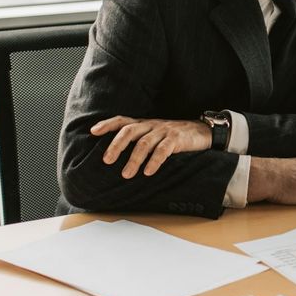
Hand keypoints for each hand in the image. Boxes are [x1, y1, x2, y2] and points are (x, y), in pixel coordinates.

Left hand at [92, 116, 211, 177]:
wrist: (202, 131)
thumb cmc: (174, 136)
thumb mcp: (155, 134)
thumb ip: (139, 140)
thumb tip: (117, 156)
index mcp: (144, 124)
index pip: (123, 120)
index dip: (108, 124)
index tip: (93, 131)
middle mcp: (152, 125)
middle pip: (130, 131)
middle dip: (117, 145)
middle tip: (107, 160)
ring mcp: (164, 131)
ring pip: (145, 143)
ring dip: (134, 159)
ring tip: (126, 174)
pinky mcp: (177, 139)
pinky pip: (163, 150)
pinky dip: (154, 161)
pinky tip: (148, 172)